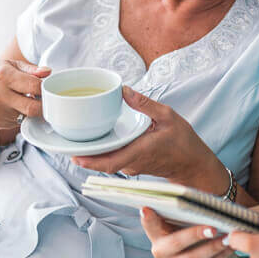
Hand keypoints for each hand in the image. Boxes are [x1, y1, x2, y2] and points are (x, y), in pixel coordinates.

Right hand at [0, 60, 49, 128]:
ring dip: (30, 110)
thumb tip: (48, 72)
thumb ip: (31, 70)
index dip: (45, 88)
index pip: (34, 86)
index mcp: (4, 76)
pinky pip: (17, 123)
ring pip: (26, 116)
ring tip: (23, 100)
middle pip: (32, 108)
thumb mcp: (12, 65)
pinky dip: (20, 116)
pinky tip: (13, 107)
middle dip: (42, 105)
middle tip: (42, 99)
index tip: (46, 88)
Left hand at [73, 86, 227, 191]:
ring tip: (76, 140)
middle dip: (83, 156)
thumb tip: (124, 90)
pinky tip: (95, 141)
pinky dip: (102, 153)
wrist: (193, 164)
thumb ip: (145, 104)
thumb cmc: (184, 142)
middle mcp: (132, 162)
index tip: (74, 155)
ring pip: (106, 163)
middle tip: (65, 144)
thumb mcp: (168, 116)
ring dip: (91, 155)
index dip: (91, 160)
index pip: (110, 162)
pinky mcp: (133, 166)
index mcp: (140, 151)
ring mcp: (132, 167)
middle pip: (102, 164)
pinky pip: (113, 161)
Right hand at [140, 207, 233, 257]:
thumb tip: (198, 199)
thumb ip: (188, 206)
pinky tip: (227, 250)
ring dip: (212, 250)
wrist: (200, 247)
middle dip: (195, 235)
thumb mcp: (188, 215)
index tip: (147, 209)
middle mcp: (159, 251)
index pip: (149, 223)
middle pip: (175, 244)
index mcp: (156, 231)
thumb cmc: (192, 225)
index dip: (147, 218)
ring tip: (228, 239)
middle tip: (213, 229)